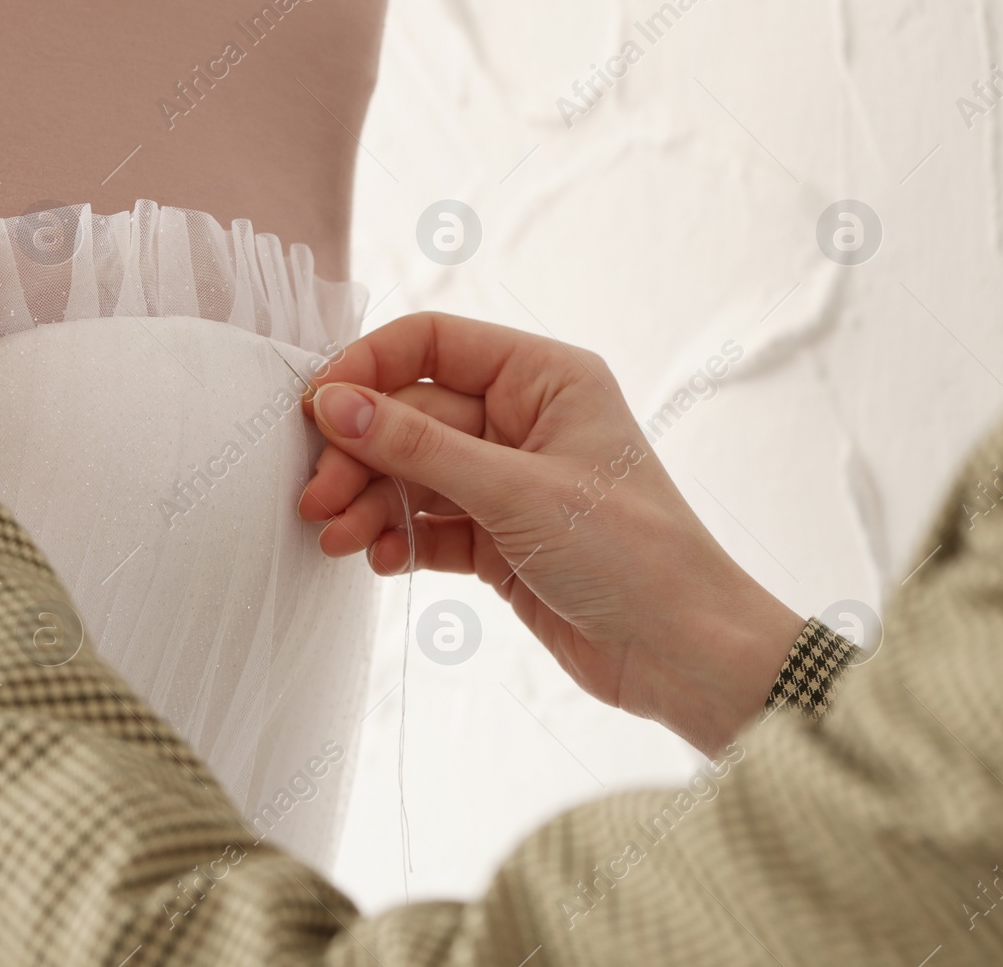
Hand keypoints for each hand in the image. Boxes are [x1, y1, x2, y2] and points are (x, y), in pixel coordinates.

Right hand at [298, 312, 802, 754]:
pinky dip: (398, 539)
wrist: (685, 657)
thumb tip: (336, 404)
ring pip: (413, 475)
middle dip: (361, 457)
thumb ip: (418, 446)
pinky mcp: (499, 539)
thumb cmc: (633, 556)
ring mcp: (509, 482)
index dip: (368, 368)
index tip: (316, 407)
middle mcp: (524, 421)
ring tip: (335, 539)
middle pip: (411, 416)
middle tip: (317, 497)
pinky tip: (377, 560)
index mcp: (544, 378)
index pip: (434, 345)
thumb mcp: (515, 492)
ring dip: (370, 505)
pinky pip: (428, 524)